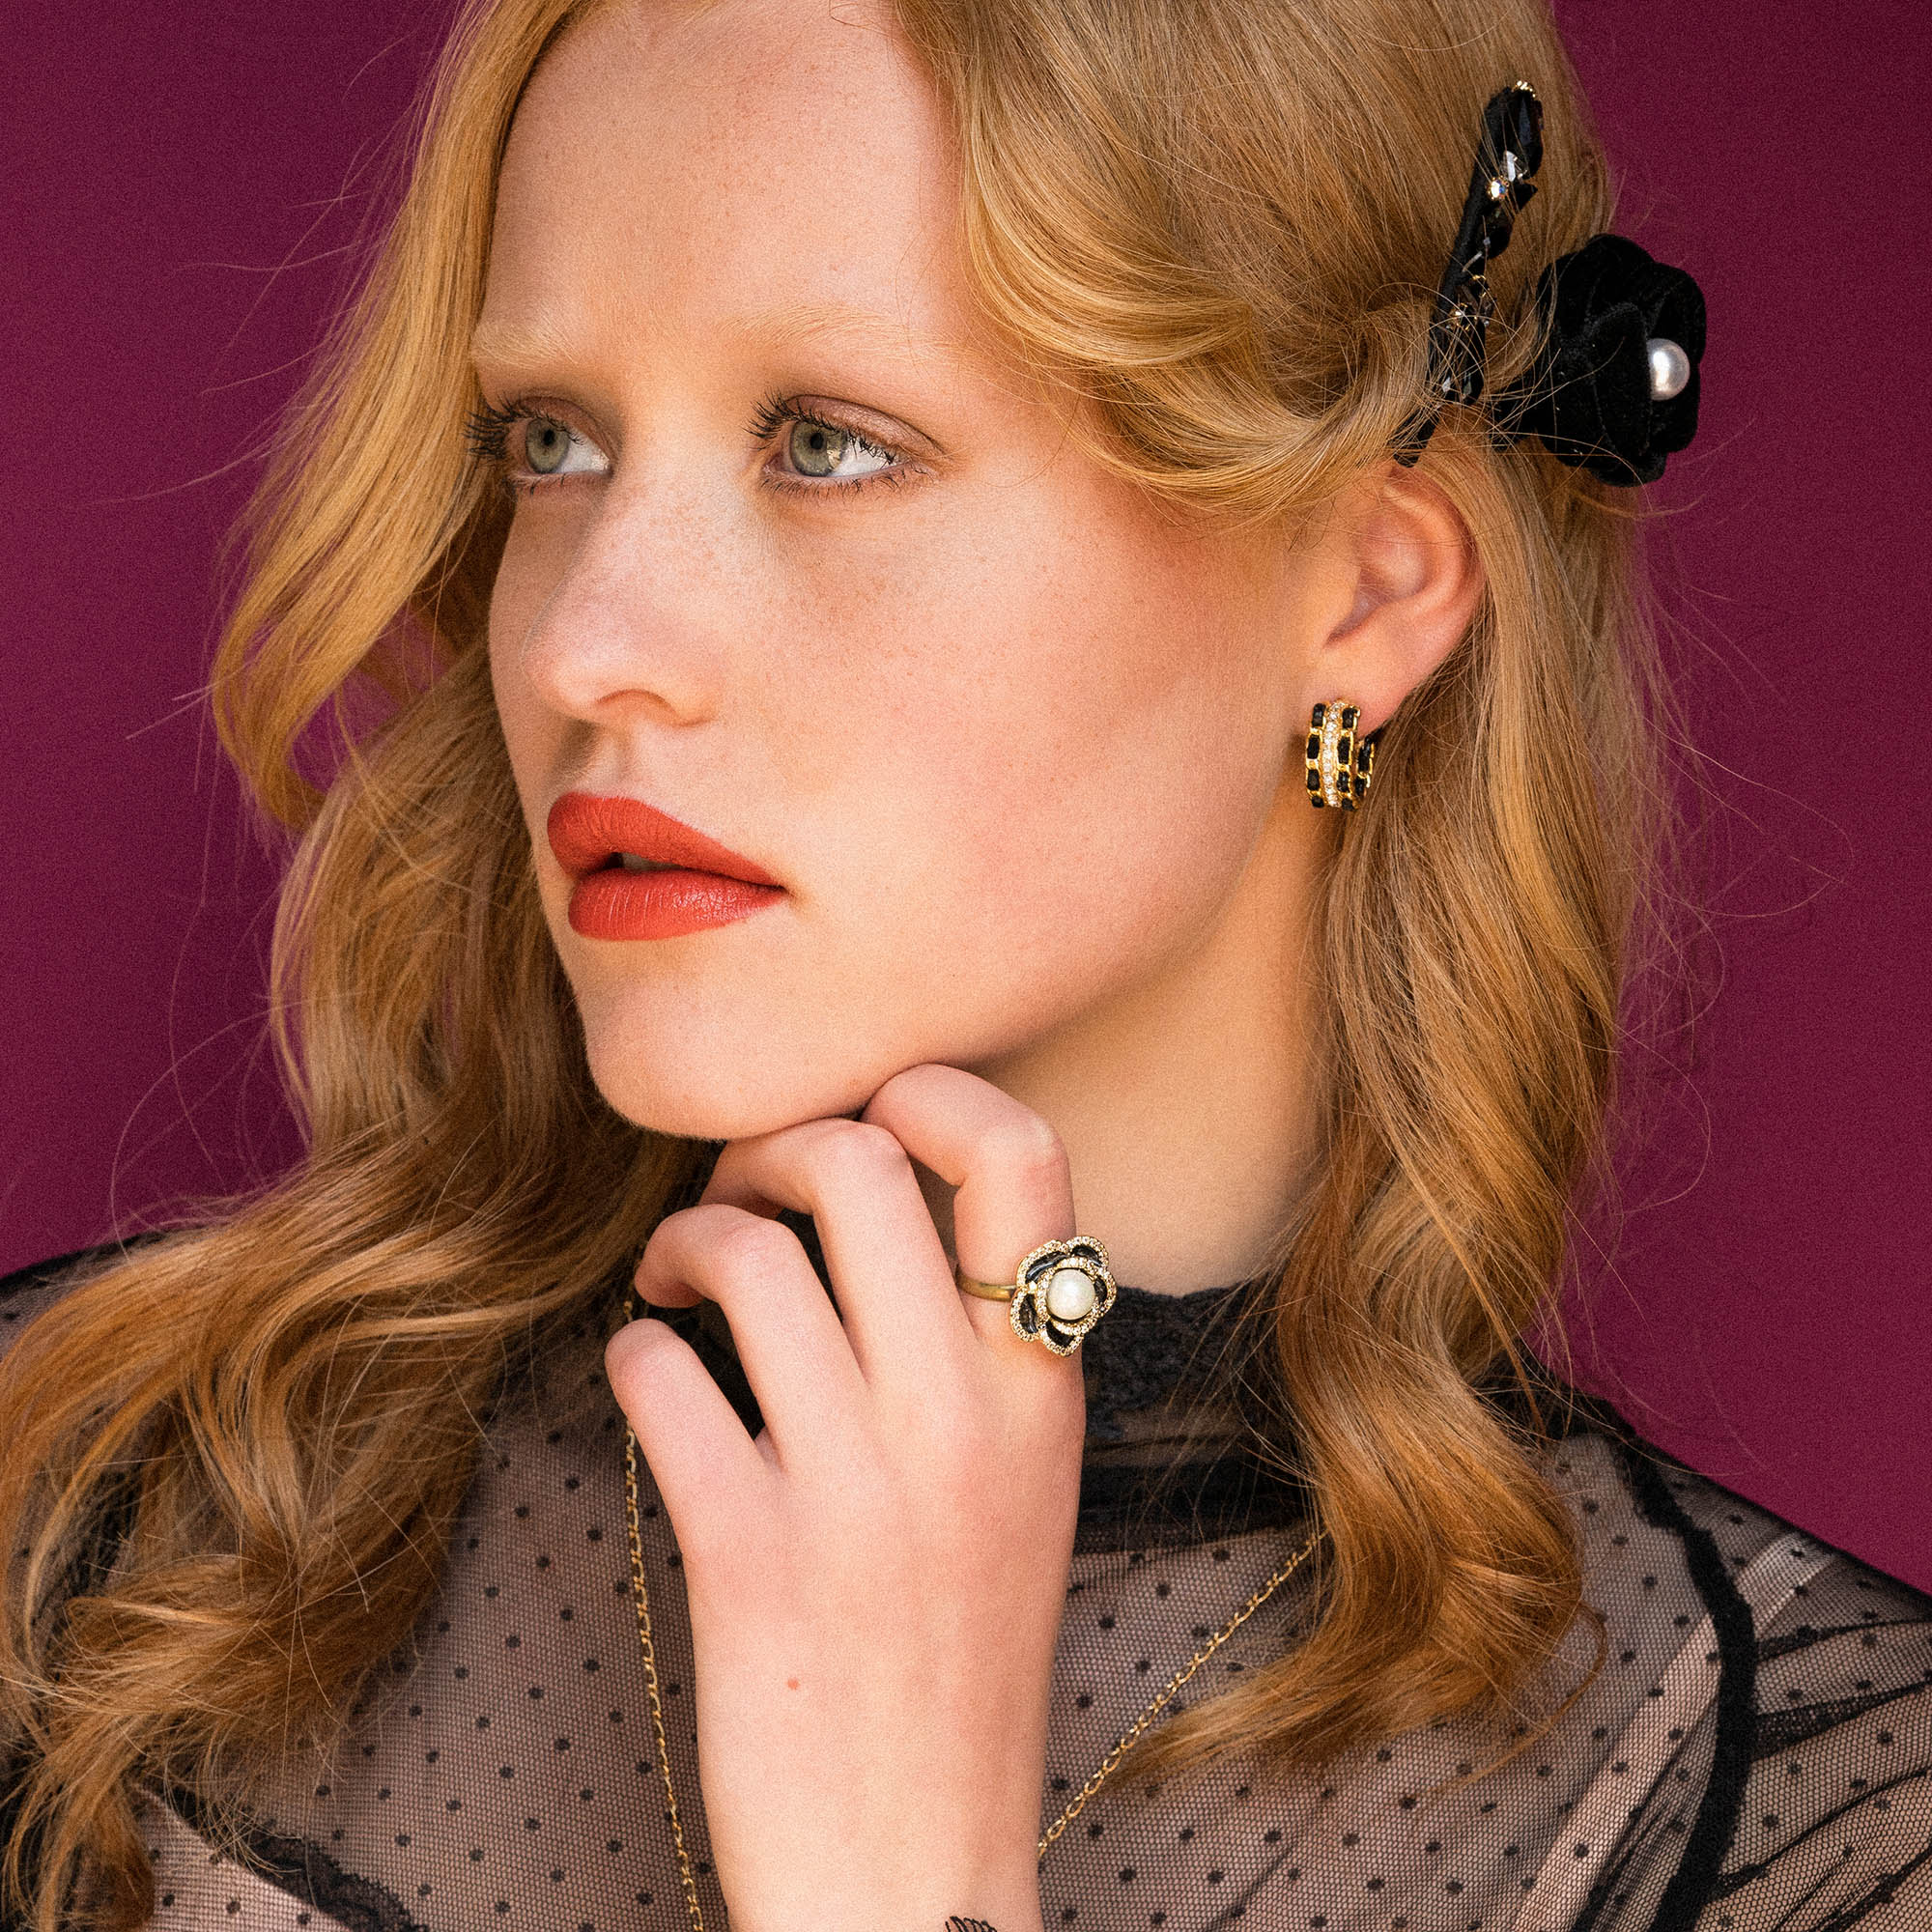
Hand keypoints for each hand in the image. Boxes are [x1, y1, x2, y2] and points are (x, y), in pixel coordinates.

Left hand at [605, 1064, 1084, 1931]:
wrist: (911, 1872)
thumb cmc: (958, 1668)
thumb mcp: (1022, 1493)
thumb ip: (980, 1355)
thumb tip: (872, 1205)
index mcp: (1045, 1394)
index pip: (1024, 1155)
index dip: (930, 1090)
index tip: (865, 1117)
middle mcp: (964, 1418)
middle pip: (855, 1162)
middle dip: (767, 1146)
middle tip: (735, 1194)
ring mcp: (858, 1485)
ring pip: (745, 1253)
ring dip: (682, 1243)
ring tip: (672, 1284)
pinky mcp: (748, 1554)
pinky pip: (659, 1376)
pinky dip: (632, 1353)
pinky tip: (646, 1381)